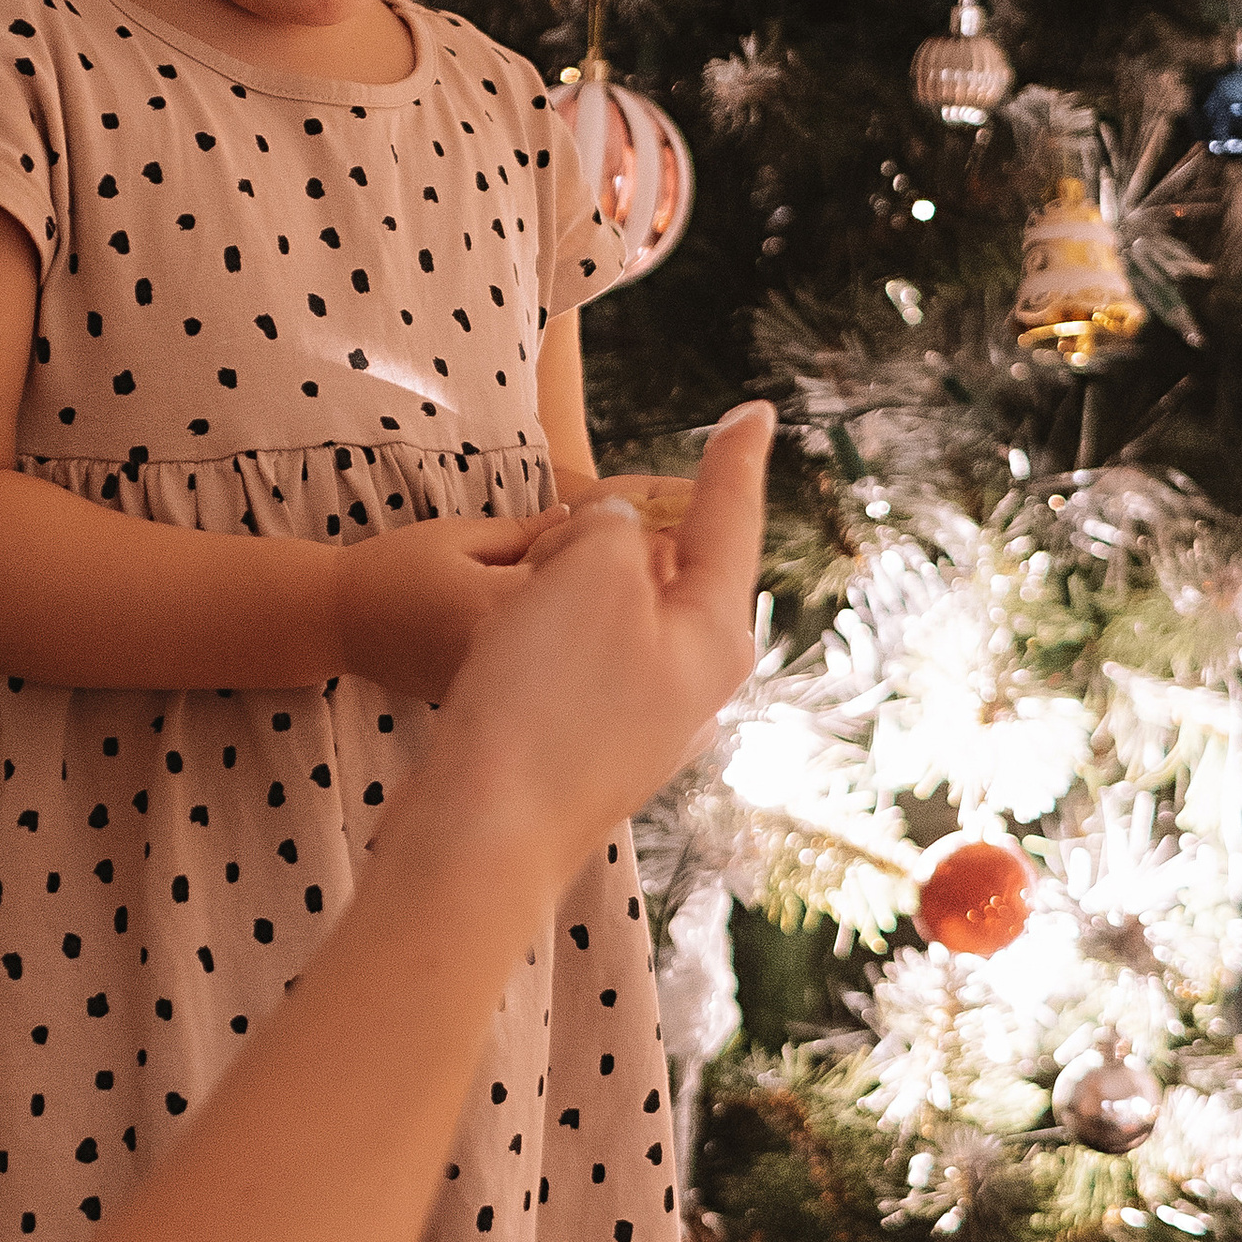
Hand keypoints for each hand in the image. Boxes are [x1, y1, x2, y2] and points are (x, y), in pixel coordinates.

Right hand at [332, 509, 564, 699]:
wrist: (337, 620)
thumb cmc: (392, 568)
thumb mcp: (455, 536)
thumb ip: (519, 531)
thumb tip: (570, 517)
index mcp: (495, 601)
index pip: (569, 579)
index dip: (573, 557)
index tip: (566, 540)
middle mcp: (496, 649)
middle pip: (561, 621)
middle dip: (561, 591)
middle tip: (544, 564)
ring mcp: (483, 679)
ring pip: (538, 650)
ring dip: (540, 624)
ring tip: (510, 597)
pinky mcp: (470, 694)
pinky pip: (512, 670)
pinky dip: (516, 649)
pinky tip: (490, 628)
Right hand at [431, 405, 771, 904]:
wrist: (482, 832)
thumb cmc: (545, 697)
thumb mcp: (588, 572)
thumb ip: (612, 528)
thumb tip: (613, 538)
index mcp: (715, 633)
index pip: (730, 521)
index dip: (735, 458)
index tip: (758, 410)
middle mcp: (695, 682)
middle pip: (669, 569)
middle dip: (623, 535)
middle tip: (570, 520)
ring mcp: (644, 723)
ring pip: (618, 614)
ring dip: (577, 585)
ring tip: (529, 591)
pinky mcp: (589, 749)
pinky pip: (581, 660)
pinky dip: (552, 632)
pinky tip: (513, 645)